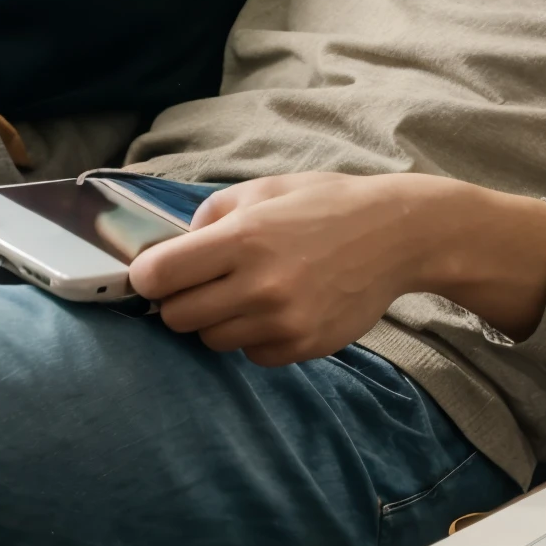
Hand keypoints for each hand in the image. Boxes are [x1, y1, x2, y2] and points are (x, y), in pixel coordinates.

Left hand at [127, 171, 545, 361]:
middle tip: (202, 283)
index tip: (156, 274)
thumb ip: (211, 216)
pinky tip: (276, 309)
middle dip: (179, 301)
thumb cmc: (325, 204)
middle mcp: (259, 285)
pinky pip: (250, 356)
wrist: (397, 235)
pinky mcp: (302, 347)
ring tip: (245, 292)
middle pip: (177, 317)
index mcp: (243, 238)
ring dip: (217, 320)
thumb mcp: (264, 189)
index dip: (148, 276)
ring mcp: (282, 321)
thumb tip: (169, 250)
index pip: (156, 277)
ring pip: (211, 341)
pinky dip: (253, 338)